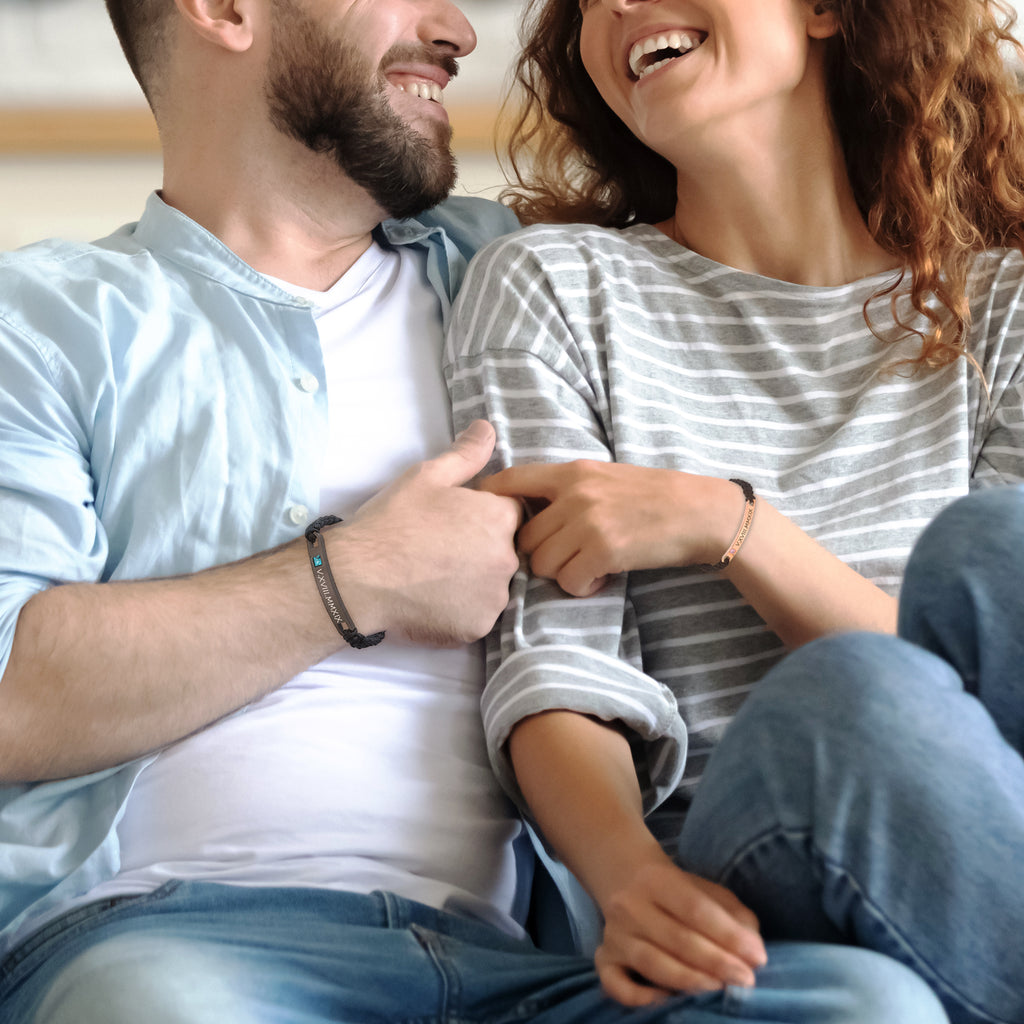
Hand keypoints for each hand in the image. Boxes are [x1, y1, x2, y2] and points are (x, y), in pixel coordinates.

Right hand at [330, 420, 520, 644]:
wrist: (358, 577)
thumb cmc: (391, 521)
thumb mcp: (427, 476)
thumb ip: (466, 454)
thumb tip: (488, 428)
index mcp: (500, 518)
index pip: (510, 513)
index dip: (482, 514)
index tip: (454, 520)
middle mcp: (508, 559)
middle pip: (504, 550)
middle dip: (480, 548)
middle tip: (438, 549)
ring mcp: (494, 598)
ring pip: (491, 585)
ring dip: (472, 581)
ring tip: (432, 576)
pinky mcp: (476, 628)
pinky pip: (475, 614)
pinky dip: (459, 609)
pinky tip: (431, 599)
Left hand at [480, 461, 736, 596]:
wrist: (699, 512)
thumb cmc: (654, 496)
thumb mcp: (605, 477)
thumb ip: (568, 489)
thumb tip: (529, 509)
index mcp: (572, 471)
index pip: (511, 482)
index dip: (490, 501)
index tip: (485, 520)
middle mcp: (574, 493)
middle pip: (523, 537)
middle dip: (538, 555)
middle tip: (566, 558)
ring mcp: (588, 522)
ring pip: (541, 563)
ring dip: (560, 573)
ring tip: (586, 568)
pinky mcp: (604, 550)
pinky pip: (568, 580)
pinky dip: (581, 586)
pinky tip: (601, 578)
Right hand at [594, 855, 766, 1006]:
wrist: (625, 877)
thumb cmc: (677, 891)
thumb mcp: (707, 890)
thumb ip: (734, 915)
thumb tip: (753, 952)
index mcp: (658, 879)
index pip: (695, 909)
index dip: (728, 936)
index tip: (757, 957)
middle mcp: (630, 904)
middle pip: (677, 938)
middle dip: (716, 963)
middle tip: (746, 981)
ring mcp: (614, 934)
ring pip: (651, 962)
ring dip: (689, 980)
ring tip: (719, 990)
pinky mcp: (604, 958)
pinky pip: (615, 984)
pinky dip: (639, 997)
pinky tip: (667, 1000)